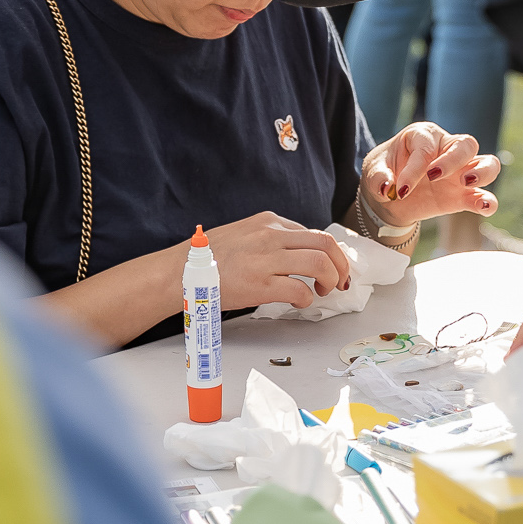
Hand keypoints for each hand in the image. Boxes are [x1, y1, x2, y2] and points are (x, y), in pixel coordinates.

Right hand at [204, 212, 351, 310]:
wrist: (181, 271)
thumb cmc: (209, 257)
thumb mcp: (244, 234)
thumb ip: (271, 239)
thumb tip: (298, 254)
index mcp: (268, 221)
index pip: (312, 233)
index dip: (330, 253)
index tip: (334, 266)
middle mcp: (270, 235)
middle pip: (325, 243)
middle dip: (341, 264)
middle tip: (340, 280)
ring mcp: (266, 259)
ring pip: (319, 263)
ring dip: (330, 280)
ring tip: (324, 291)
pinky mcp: (260, 284)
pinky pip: (300, 289)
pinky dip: (307, 298)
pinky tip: (299, 301)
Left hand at [364, 122, 499, 230]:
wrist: (390, 198)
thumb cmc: (385, 173)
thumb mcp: (373, 171)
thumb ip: (378, 177)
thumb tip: (387, 188)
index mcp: (424, 135)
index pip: (426, 148)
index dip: (414, 170)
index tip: (401, 190)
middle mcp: (447, 149)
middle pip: (466, 145)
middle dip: (452, 160)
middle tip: (434, 177)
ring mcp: (460, 172)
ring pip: (488, 163)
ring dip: (482, 172)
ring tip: (466, 183)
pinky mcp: (464, 195)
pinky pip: (485, 196)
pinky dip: (488, 202)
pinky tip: (484, 207)